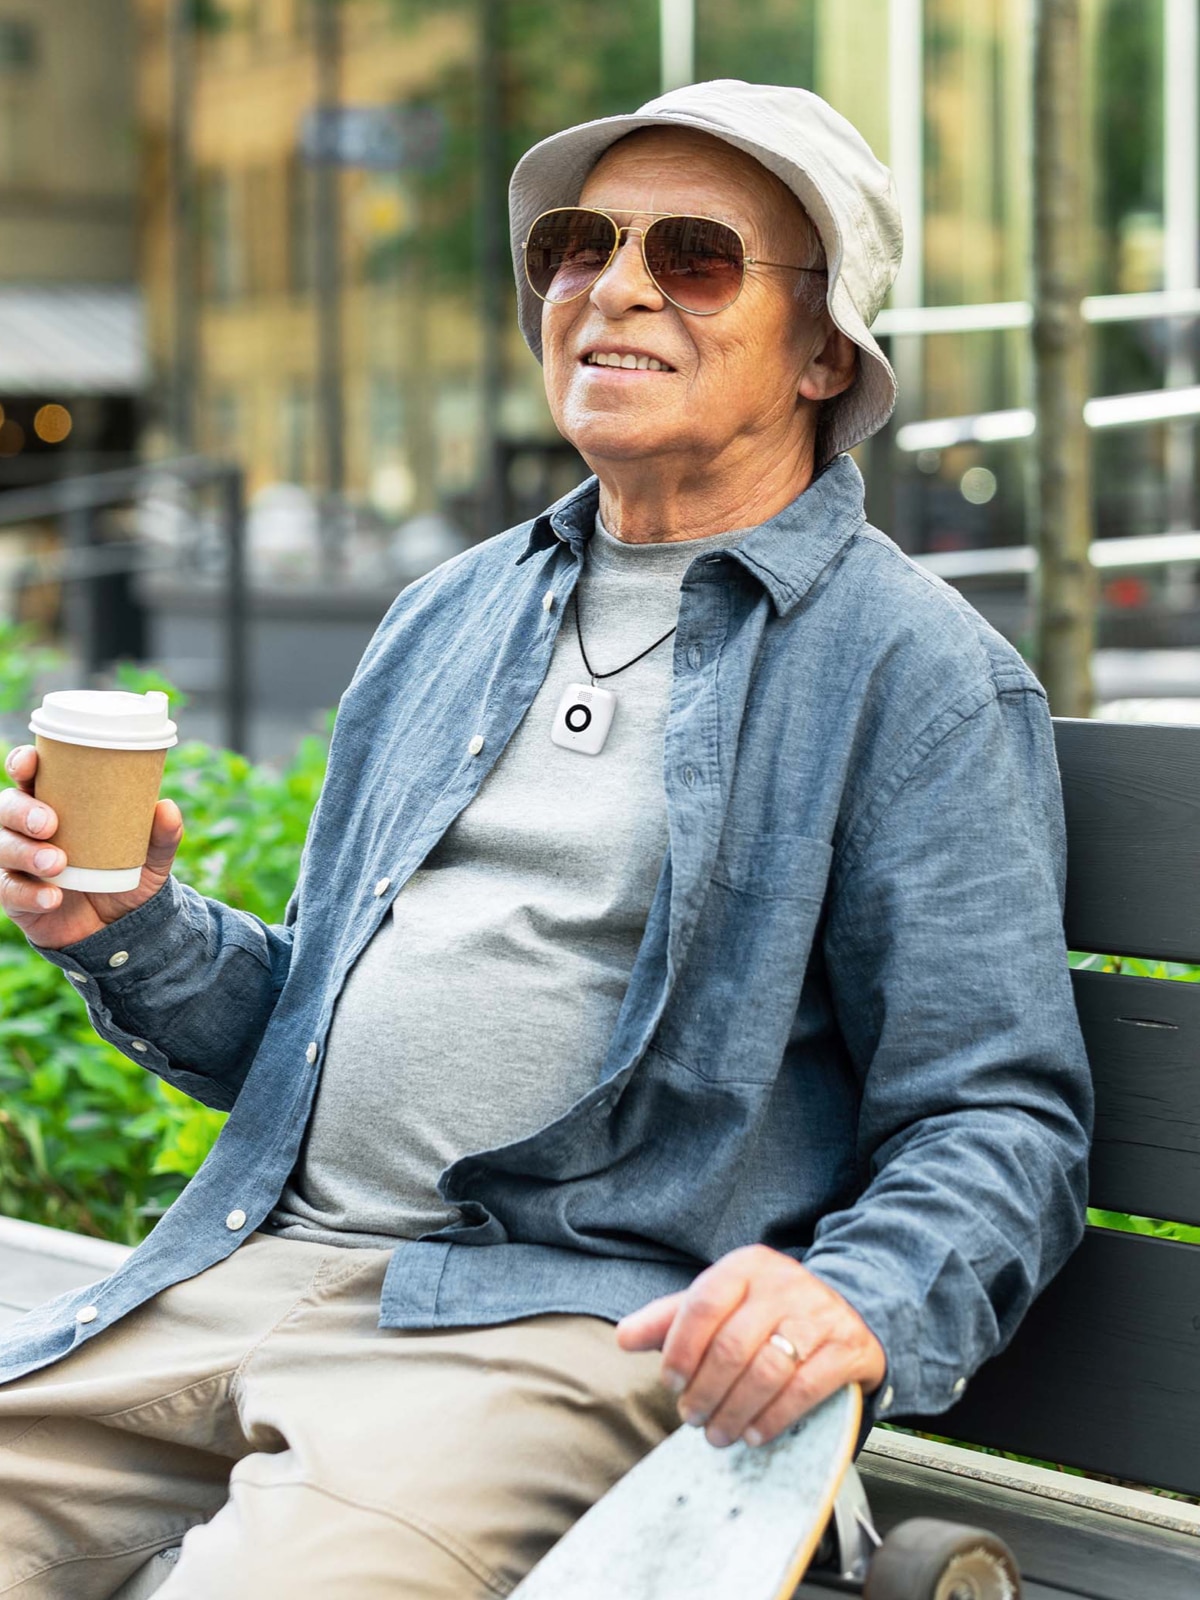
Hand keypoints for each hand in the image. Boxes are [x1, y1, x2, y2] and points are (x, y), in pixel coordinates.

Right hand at [0, 744, 183, 949]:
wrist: (121, 927)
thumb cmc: (127, 875)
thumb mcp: (151, 857)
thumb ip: (161, 836)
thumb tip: (166, 807)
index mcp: (56, 804)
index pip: (29, 776)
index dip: (22, 764)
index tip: (30, 763)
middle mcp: (29, 829)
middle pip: (7, 808)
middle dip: (21, 811)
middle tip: (50, 824)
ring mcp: (18, 862)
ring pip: (2, 847)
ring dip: (24, 852)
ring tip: (57, 864)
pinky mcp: (16, 896)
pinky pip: (9, 891)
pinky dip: (29, 893)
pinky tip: (52, 897)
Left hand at [616, 1244, 885, 1448]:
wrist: (846, 1309)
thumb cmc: (768, 1311)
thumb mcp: (720, 1303)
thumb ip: (671, 1319)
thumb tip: (624, 1337)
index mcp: (746, 1265)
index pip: (703, 1303)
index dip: (681, 1349)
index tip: (672, 1384)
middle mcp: (784, 1283)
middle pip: (733, 1345)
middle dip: (706, 1391)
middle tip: (693, 1418)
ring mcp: (819, 1314)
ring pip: (767, 1370)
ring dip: (735, 1411)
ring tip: (718, 1433)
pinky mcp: (846, 1347)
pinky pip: (804, 1388)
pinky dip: (773, 1417)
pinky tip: (754, 1434)